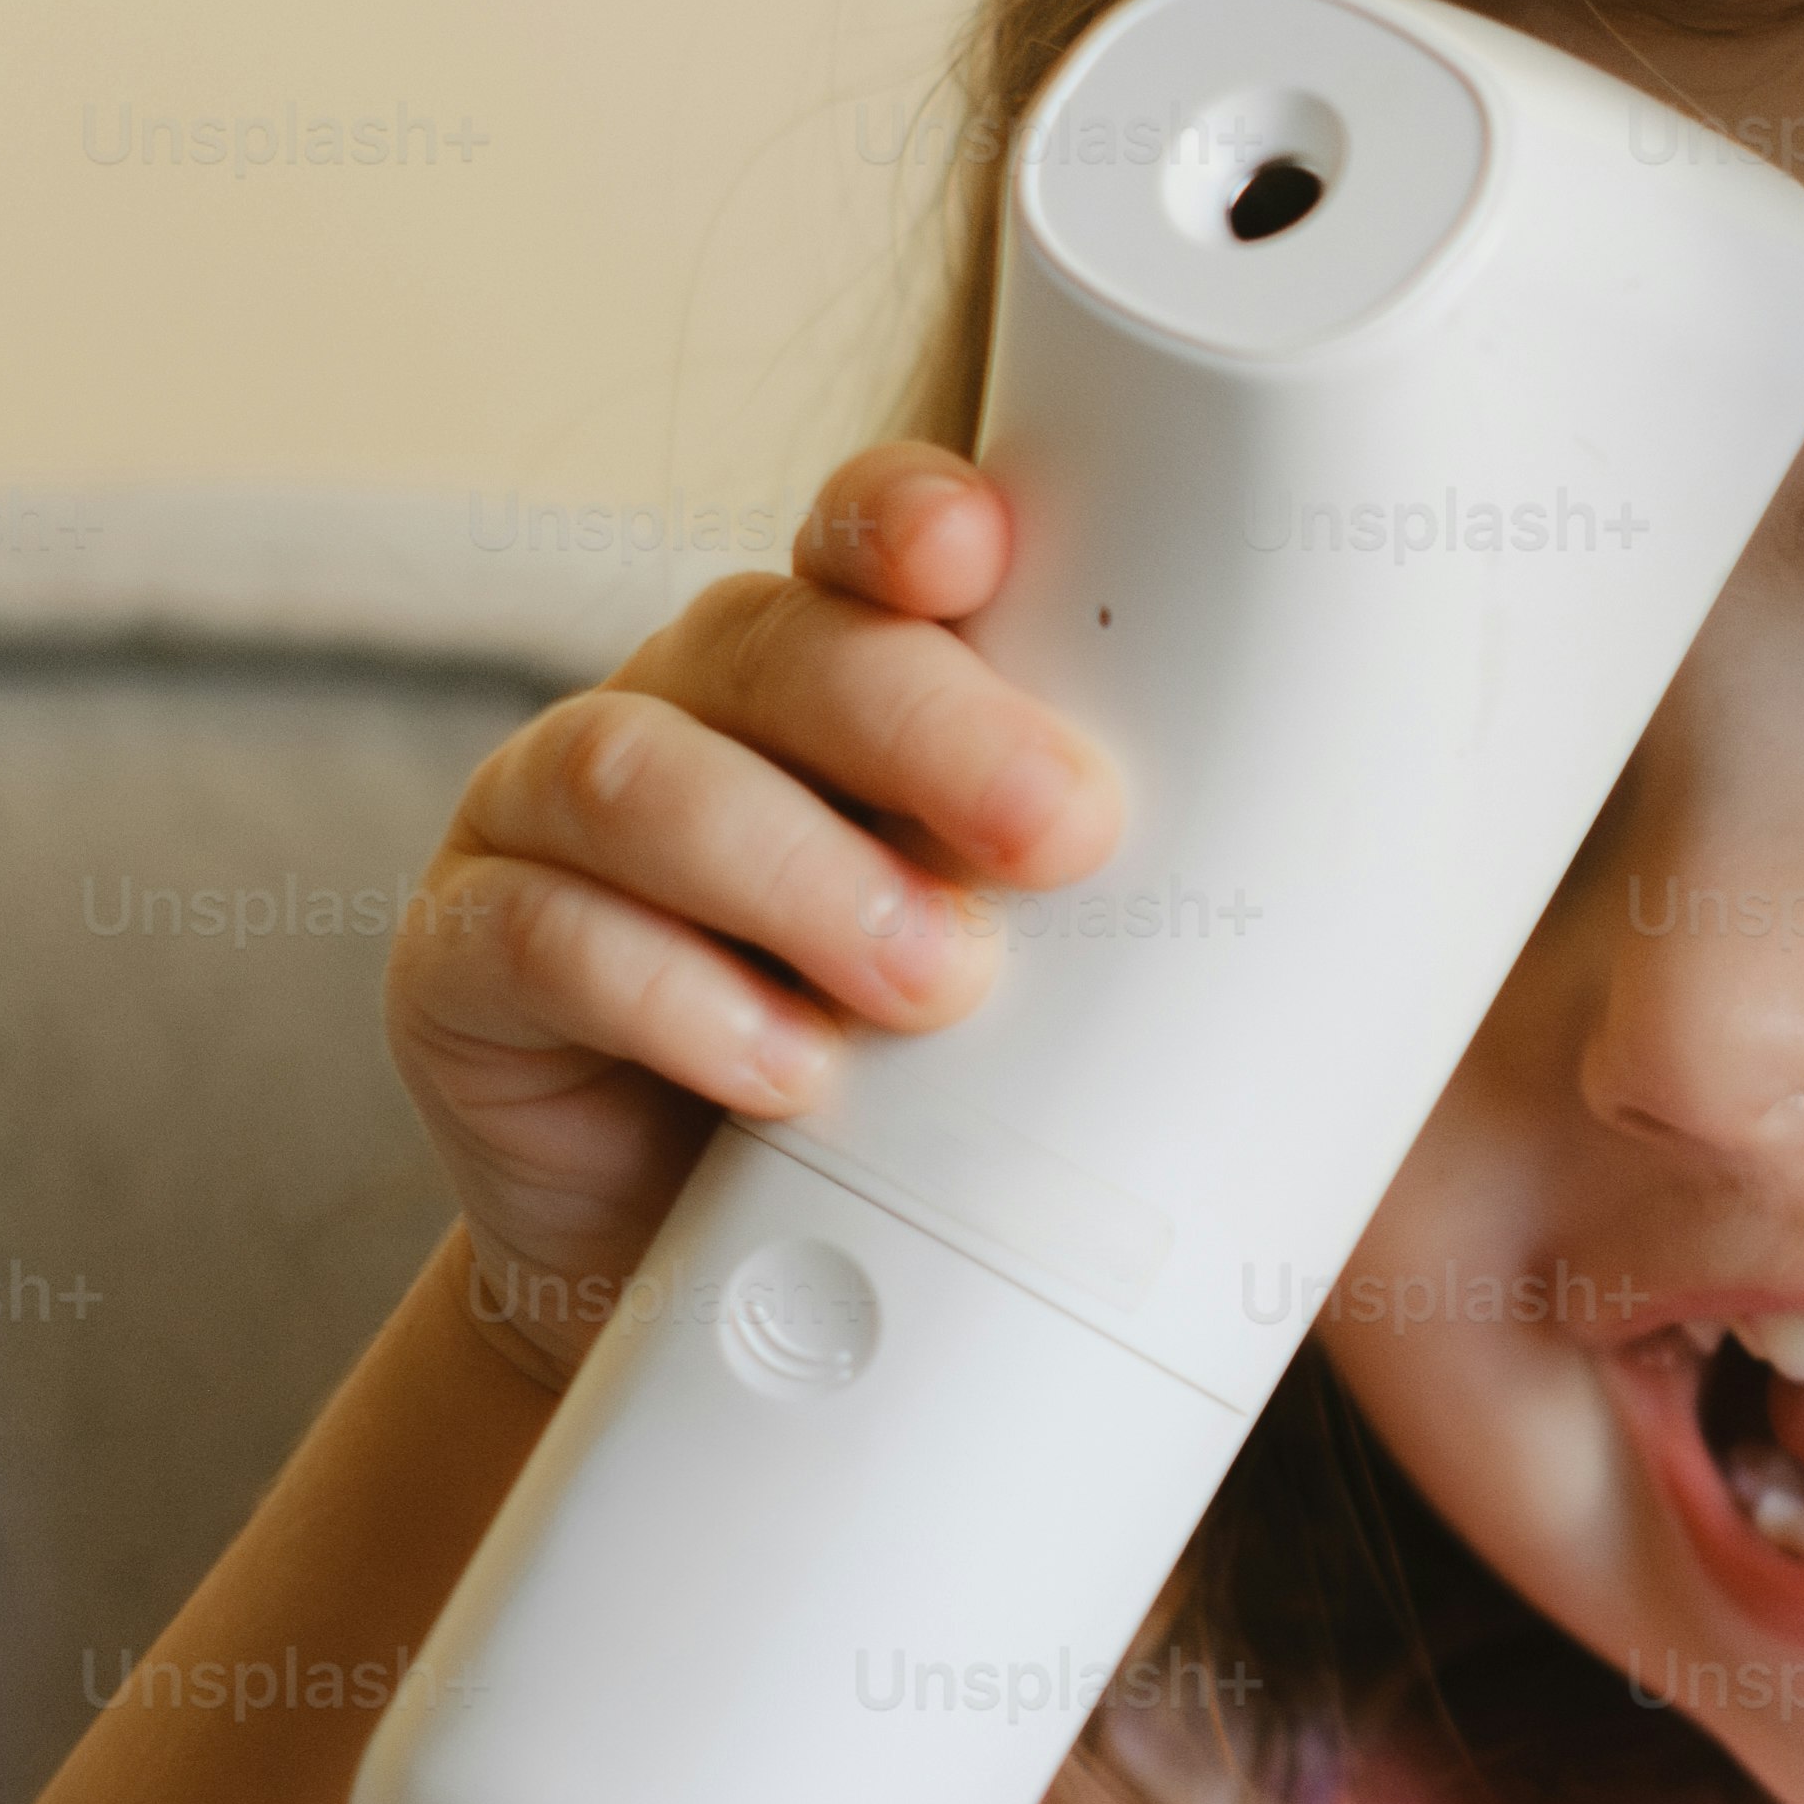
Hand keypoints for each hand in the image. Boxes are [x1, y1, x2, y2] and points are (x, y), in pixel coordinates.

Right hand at [390, 446, 1117, 1389]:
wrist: (706, 1281)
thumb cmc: (903, 1108)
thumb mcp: (1025, 998)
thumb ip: (1107, 922)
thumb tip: (1345, 934)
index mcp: (829, 682)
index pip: (862, 548)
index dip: (909, 522)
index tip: (987, 554)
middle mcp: (684, 712)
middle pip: (777, 646)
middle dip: (926, 728)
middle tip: (1064, 834)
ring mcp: (544, 824)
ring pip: (644, 776)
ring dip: (805, 874)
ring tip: (934, 984)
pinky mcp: (459, 963)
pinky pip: (542, 938)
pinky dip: (677, 999)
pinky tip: (784, 1071)